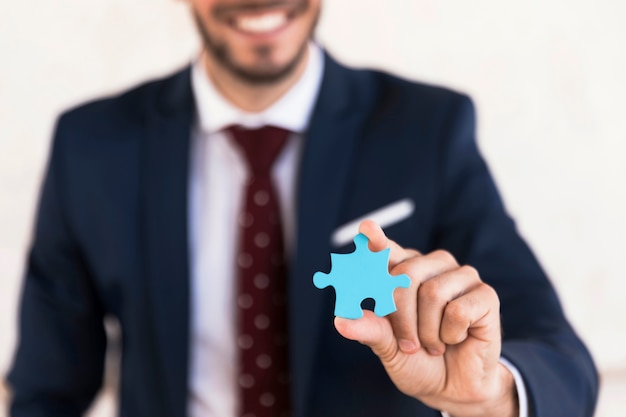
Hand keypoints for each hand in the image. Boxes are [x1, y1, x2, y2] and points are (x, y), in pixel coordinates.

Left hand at [334, 220, 517, 416]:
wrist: (452, 387)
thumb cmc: (416, 360)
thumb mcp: (387, 347)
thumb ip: (370, 330)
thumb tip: (340, 321)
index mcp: (405, 270)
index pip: (387, 251)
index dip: (377, 242)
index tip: (366, 230)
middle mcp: (433, 266)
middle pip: (406, 276)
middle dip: (401, 318)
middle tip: (409, 344)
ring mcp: (462, 277)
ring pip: (432, 293)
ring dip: (427, 331)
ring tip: (434, 343)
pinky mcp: (485, 295)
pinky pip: (459, 310)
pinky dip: (451, 335)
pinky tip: (456, 339)